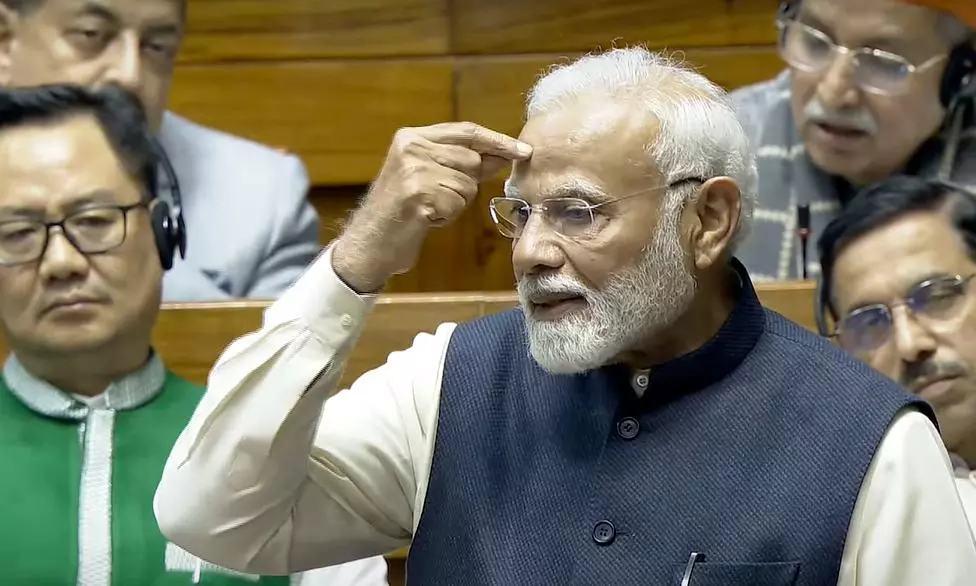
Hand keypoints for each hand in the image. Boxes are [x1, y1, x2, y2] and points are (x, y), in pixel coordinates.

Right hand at [333, 122, 531, 292]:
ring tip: (427, 209)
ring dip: (454, 203)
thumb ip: (463, 163)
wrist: (370, 243)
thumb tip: (503, 154)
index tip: (523, 151)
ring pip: (466, 184)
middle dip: (465, 185)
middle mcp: (411, 147)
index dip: (498, 141)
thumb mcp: (429, 178)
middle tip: (437, 199)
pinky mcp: (417, 193)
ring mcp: (413, 169)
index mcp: (412, 137)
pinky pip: (456, 204)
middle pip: (471, 160)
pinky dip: (446, 217)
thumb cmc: (402, 212)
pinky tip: (425, 219)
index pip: (467, 131)